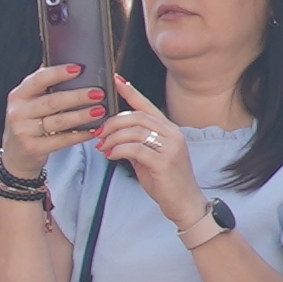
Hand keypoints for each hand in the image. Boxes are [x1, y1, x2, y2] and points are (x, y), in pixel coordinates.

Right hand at [0, 60, 109, 186]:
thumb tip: (69, 61)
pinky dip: (79, 135)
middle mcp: (18, 112)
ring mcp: (23, 131)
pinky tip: (93, 130)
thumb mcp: (29, 102)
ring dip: (82, 116)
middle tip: (99, 93)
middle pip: (52, 101)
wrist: (15, 154)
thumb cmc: (29, 121)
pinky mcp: (32, 148)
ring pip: (59, 122)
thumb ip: (44, 85)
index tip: (78, 69)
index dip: (58, 73)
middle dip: (78, 96)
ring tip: (100, 111)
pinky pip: (61, 140)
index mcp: (18, 95)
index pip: (38, 79)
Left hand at [93, 96, 204, 233]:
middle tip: (98, 134)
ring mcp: (170, 147)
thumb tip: (112, 135)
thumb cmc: (165, 180)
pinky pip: (135, 149)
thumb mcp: (148, 157)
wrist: (184, 202)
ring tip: (103, 147)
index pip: (147, 105)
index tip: (116, 80)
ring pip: (134, 131)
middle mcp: (172, 133)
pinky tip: (111, 155)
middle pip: (136, 117)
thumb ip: (135, 142)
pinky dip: (119, 150)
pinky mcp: (164, 162)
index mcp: (168, 129)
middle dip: (112, 123)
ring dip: (113, 138)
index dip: (131, 92)